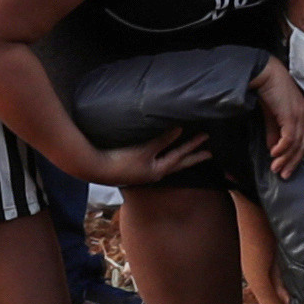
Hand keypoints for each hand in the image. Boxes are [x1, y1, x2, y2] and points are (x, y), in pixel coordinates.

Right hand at [90, 131, 209, 183]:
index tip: (205, 137)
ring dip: (179, 157)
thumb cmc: (120, 160)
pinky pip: (156, 162)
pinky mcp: (134, 169)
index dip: (193, 146)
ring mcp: (144, 173)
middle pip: (178, 164)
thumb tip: (179, 129)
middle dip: (193, 158)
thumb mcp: (144, 149)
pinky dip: (164, 156)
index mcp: (158, 170)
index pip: (180, 156)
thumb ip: (162, 139)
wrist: (94, 169)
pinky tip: (162, 153)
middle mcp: (153, 174)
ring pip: (168, 164)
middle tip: (209, 154)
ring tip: (188, 153)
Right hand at [253, 58, 303, 178]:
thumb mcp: (271, 117)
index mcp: (303, 116)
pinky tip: (274, 154)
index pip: (303, 142)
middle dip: (292, 162)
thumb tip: (273, 150)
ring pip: (296, 144)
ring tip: (275, 168)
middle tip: (283, 175)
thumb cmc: (268, 91)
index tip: (285, 169)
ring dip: (285, 158)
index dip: (294, 157)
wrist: (264, 73)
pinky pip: (289, 138)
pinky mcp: (291, 115)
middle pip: (302, 146)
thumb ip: (274, 133)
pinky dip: (282, 148)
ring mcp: (300, 116)